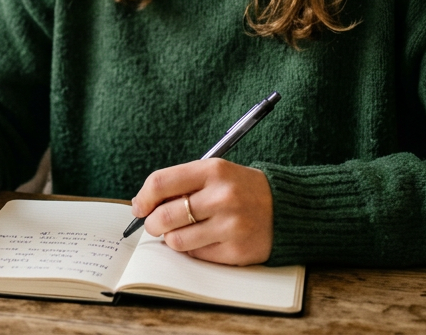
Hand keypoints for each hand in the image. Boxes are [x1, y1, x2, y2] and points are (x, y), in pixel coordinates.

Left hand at [131, 159, 272, 265]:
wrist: (286, 208)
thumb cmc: (241, 189)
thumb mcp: (216, 173)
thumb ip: (181, 184)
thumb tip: (142, 205)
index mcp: (213, 170)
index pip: (160, 183)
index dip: (142, 198)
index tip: (139, 207)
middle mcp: (222, 196)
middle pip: (162, 216)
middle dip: (152, 224)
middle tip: (157, 224)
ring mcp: (230, 225)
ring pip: (175, 240)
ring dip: (173, 238)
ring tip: (186, 231)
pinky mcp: (236, 251)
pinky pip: (196, 255)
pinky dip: (194, 250)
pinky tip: (208, 239)